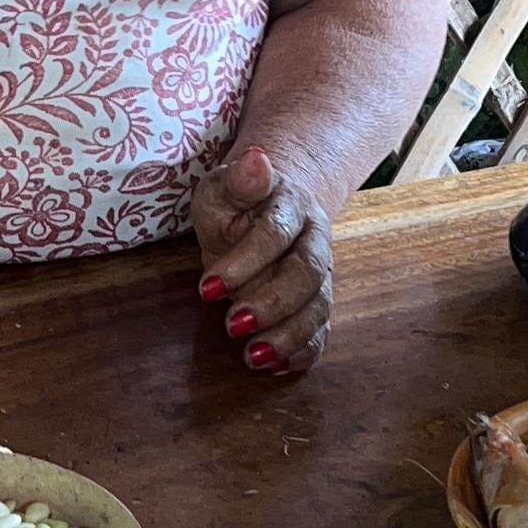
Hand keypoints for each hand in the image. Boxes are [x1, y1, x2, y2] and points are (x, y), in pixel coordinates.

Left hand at [188, 142, 331, 375]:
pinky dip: (304, 352)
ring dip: (288, 335)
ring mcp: (320, 275)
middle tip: (233, 325)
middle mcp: (315, 241)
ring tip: (253, 357)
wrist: (267, 209)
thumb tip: (256, 160)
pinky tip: (276, 367)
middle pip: (307, 274)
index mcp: (293, 206)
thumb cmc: (236, 202)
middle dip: (272, 303)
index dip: (244, 261)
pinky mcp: (316, 303)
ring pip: (318, 307)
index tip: (206, 288)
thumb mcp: (223, 186)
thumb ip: (239, 180)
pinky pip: (321, 331)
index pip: (275, 233)